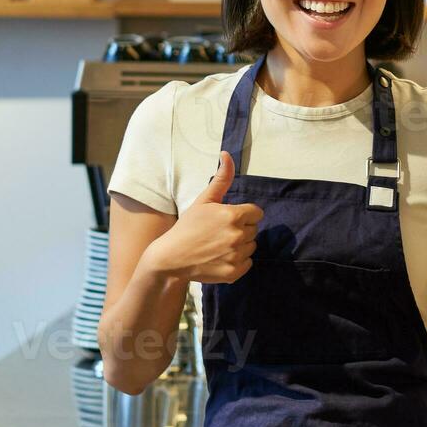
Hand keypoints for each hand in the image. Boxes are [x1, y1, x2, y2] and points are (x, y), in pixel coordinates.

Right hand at [144, 151, 262, 283]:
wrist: (170, 258)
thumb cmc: (187, 226)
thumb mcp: (204, 200)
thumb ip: (221, 178)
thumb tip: (227, 154)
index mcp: (233, 215)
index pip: (256, 213)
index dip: (243, 214)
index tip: (227, 219)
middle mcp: (238, 235)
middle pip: (254, 229)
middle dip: (241, 229)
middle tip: (219, 233)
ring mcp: (236, 255)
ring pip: (251, 246)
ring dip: (240, 245)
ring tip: (219, 245)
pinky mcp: (234, 272)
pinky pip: (248, 263)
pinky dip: (237, 261)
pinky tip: (220, 258)